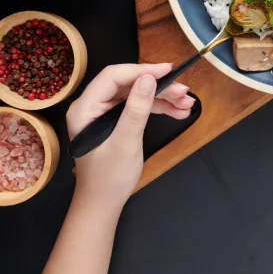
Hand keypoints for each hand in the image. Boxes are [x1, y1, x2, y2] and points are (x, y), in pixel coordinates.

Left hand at [66, 64, 194, 211]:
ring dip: (163, 98)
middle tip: (185, 92)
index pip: (114, 77)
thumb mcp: (125, 143)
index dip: (142, 70)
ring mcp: (104, 113)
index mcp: (85, 108)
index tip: (170, 71)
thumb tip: (149, 78)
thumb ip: (136, 110)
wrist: (104, 203)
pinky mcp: (116, 121)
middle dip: (158, 87)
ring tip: (187, 104)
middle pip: (129, 84)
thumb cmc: (109, 177)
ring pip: (138, 94)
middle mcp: (93, 105)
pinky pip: (139, 107)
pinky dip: (159, 108)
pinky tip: (179, 112)